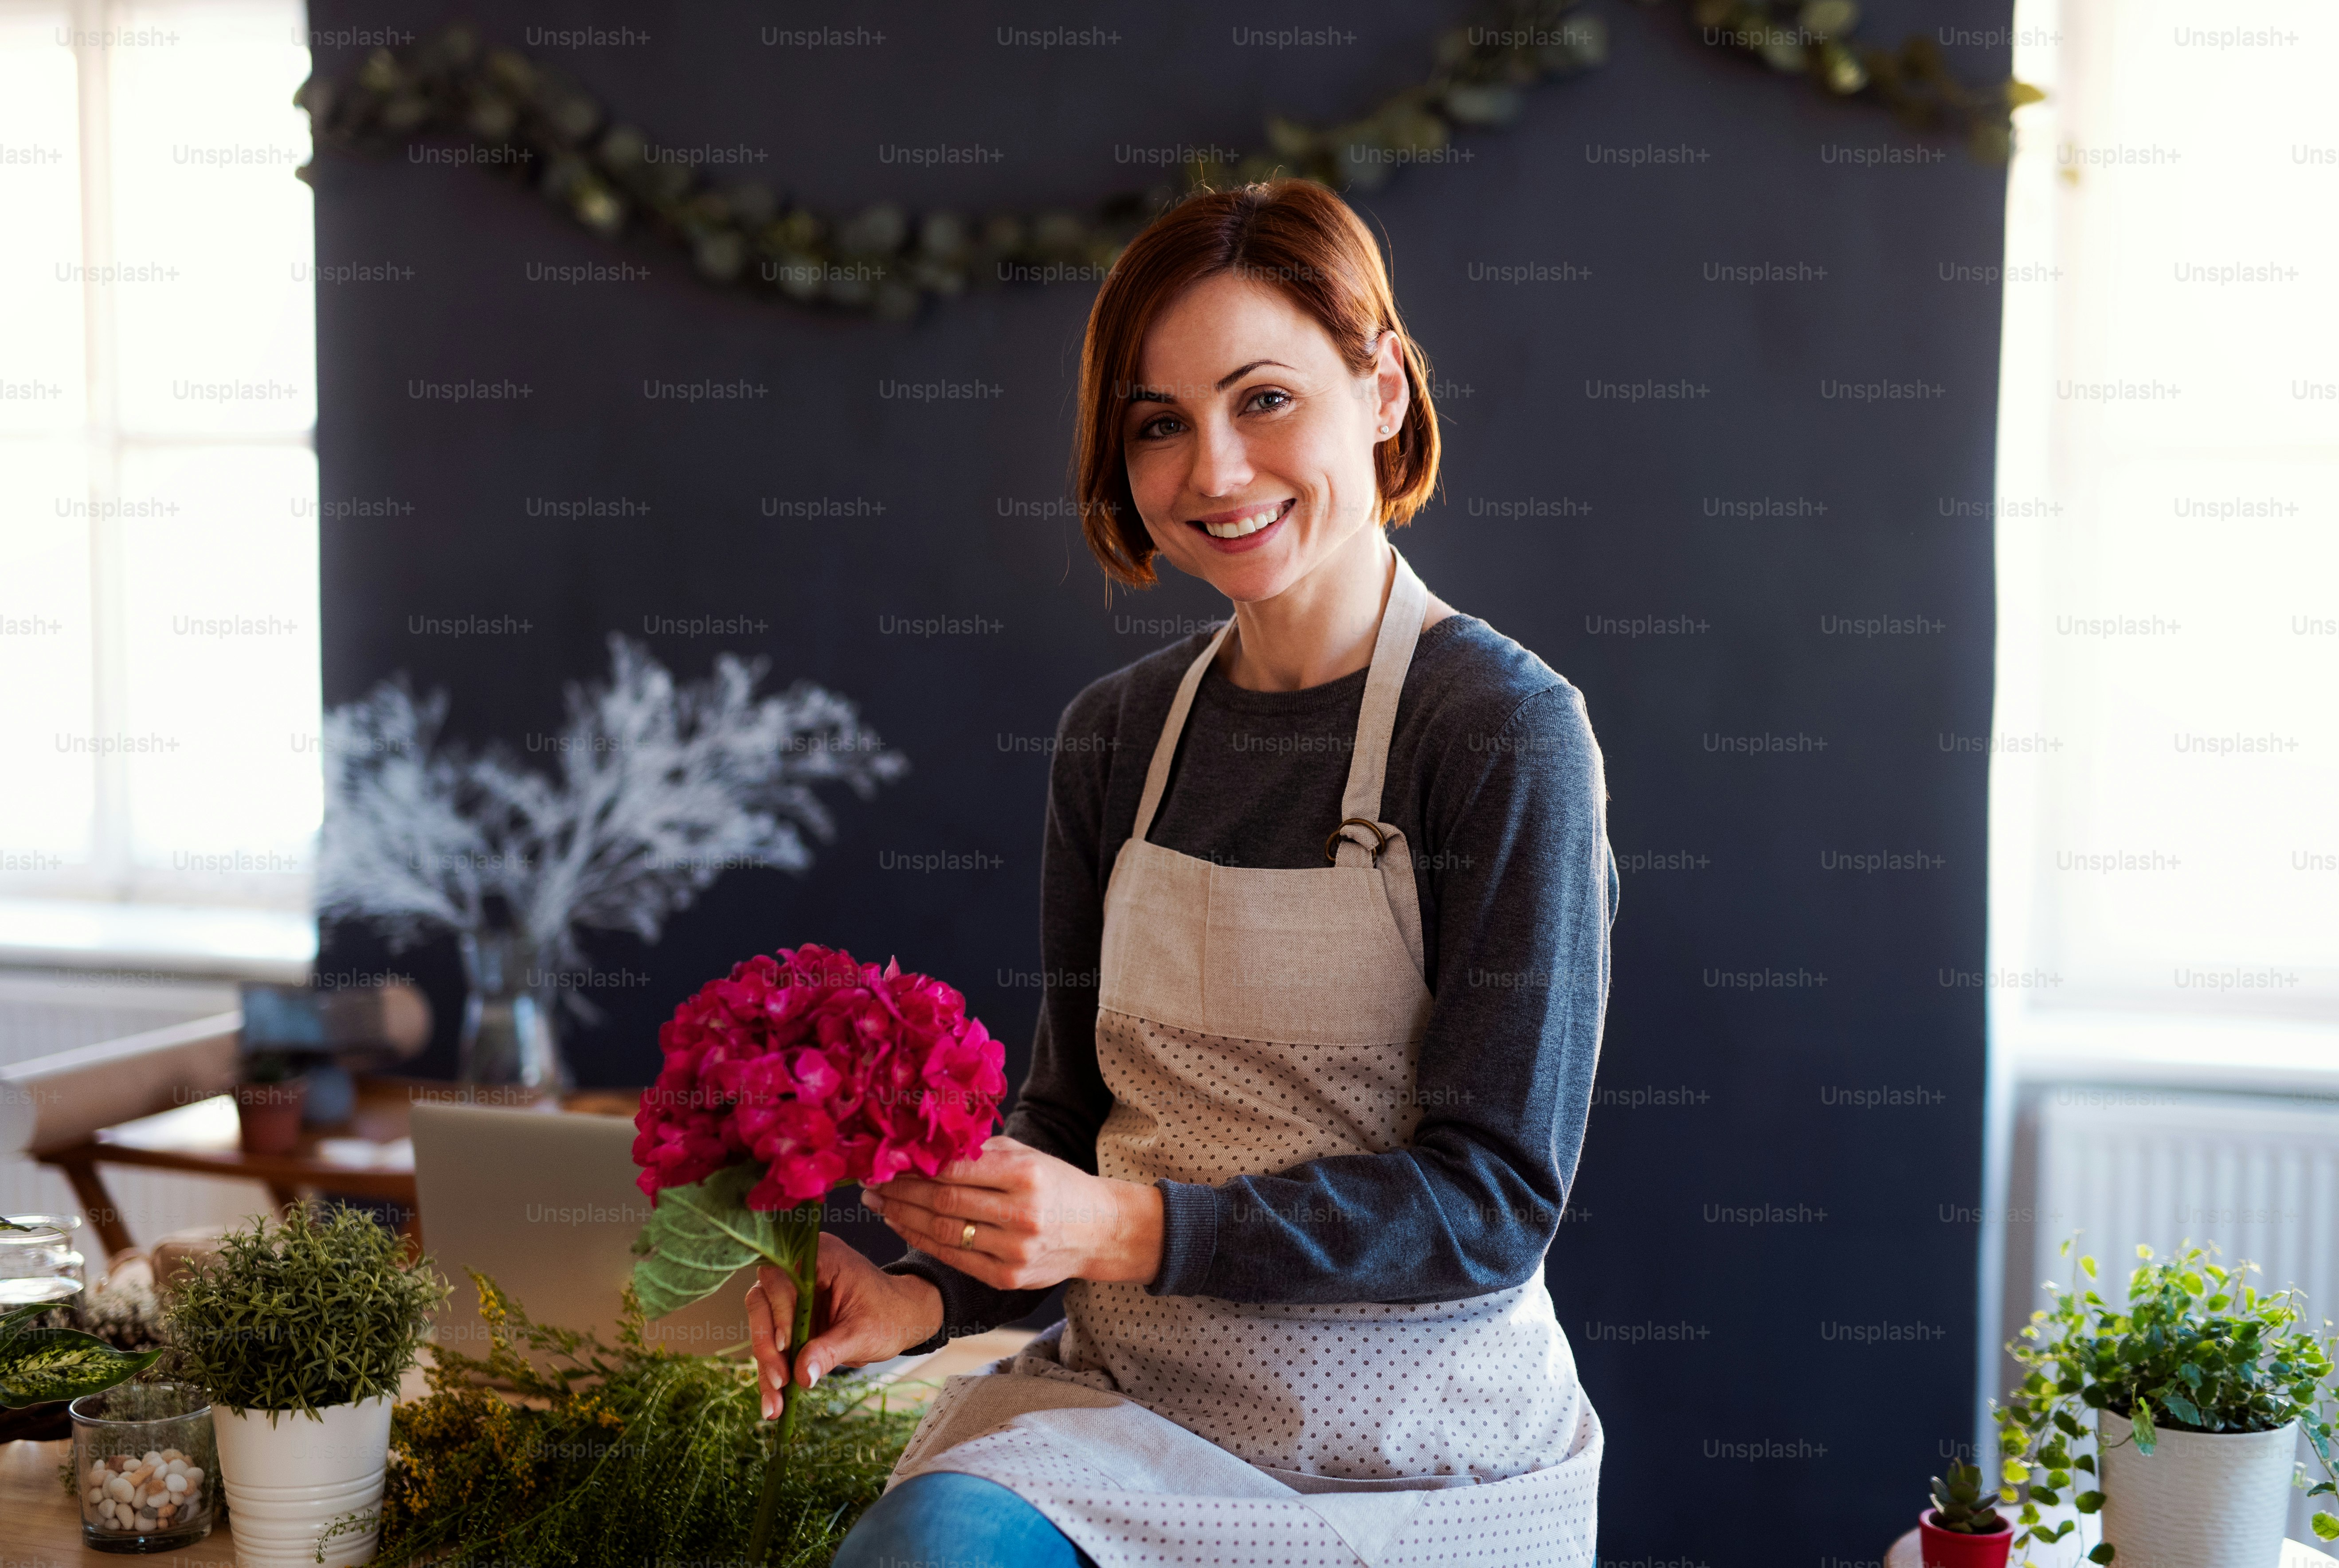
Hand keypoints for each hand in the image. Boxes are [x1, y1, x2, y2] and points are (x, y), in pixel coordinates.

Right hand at [744, 1233, 943, 1419]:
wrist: (903, 1319)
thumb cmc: (889, 1315)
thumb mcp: (862, 1334)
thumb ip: (830, 1351)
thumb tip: (801, 1376)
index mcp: (820, 1258)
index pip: (780, 1279)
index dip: (778, 1311)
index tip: (787, 1345)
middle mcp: (799, 1270)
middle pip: (761, 1301)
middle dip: (766, 1344)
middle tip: (779, 1380)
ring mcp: (792, 1295)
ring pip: (762, 1325)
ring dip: (766, 1365)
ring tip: (775, 1404)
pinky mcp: (791, 1319)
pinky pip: (772, 1343)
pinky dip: (772, 1371)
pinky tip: (774, 1402)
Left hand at [862, 1135, 1163, 1293]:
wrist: (1099, 1231)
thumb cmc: (1056, 1184)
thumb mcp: (1028, 1155)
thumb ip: (981, 1152)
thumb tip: (926, 1146)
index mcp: (1025, 1175)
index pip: (955, 1170)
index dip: (913, 1167)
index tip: (885, 1160)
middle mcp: (1021, 1215)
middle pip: (943, 1203)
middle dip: (899, 1192)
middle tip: (869, 1182)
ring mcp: (1015, 1252)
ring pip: (943, 1233)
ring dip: (902, 1218)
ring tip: (878, 1203)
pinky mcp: (1008, 1279)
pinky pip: (955, 1259)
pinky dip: (923, 1242)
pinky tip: (903, 1226)